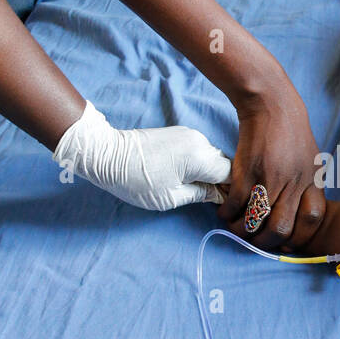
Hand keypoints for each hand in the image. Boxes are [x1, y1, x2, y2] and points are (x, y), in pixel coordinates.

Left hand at [53, 100, 232, 209]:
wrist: (106, 154)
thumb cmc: (136, 180)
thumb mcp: (171, 197)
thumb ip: (201, 195)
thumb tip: (220, 196)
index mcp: (200, 156)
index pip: (232, 174)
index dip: (232, 190)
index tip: (226, 205)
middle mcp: (199, 140)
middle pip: (224, 163)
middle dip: (223, 181)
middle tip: (213, 201)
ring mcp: (188, 134)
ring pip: (212, 156)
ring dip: (210, 172)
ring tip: (199, 190)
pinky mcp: (178, 133)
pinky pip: (199, 150)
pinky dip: (199, 163)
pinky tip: (188, 176)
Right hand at [217, 73, 325, 249]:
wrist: (270, 102)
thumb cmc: (290, 129)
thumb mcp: (309, 157)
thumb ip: (305, 183)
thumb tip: (297, 209)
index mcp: (312, 179)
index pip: (312, 218)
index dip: (298, 236)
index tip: (285, 241)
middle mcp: (294, 182)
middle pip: (282, 228)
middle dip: (266, 241)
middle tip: (255, 240)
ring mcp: (270, 177)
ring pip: (256, 220)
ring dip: (242, 230)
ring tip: (235, 227)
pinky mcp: (247, 170)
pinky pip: (235, 204)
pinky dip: (227, 213)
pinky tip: (224, 211)